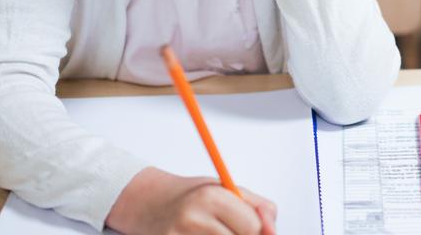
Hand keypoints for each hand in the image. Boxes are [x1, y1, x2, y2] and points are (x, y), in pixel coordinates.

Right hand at [107, 167, 276, 234]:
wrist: (147, 203)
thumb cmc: (191, 196)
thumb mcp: (227, 190)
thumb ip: (257, 207)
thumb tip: (272, 230)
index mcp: (212, 196)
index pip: (253, 227)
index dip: (256, 229)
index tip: (247, 225)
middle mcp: (194, 218)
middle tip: (226, 228)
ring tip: (213, 232)